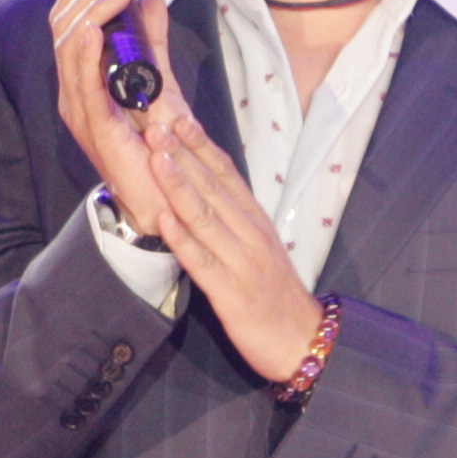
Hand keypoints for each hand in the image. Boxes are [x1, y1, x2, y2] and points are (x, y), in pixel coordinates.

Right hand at [46, 0, 188, 233]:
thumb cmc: (159, 148)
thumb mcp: (161, 82)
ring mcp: (80, 111)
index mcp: (83, 81)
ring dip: (91, 12)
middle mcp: (73, 93)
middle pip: (63, 29)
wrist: (164, 201)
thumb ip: (154, 42)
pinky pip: (83, 84)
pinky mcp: (96, 129)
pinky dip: (86, 53)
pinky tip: (94, 29)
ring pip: (69, 49)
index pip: (67, 23)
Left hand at [144, 109, 326, 381]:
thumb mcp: (259, 247)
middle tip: (156, 124)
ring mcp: (241, 261)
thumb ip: (232, 220)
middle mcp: (250, 234)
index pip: (226, 174)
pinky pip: (202, 261)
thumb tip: (202, 190)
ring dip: (179, 186)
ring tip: (156, 159)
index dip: (201, 145)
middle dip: (182, 155)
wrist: (301, 339)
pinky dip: (182, 239)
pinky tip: (163, 219)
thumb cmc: (274, 293)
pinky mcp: (231, 292)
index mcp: (255, 220)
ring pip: (205, 217)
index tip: (178, 118)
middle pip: (212, 187)